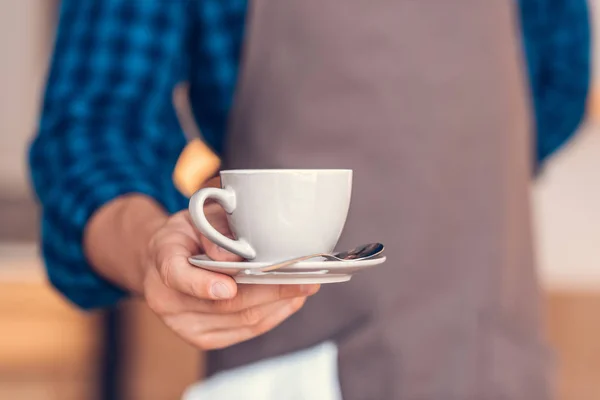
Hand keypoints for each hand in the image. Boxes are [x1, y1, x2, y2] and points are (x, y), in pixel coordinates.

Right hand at [141, 205, 319, 349]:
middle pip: (224, 304)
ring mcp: (185, 326)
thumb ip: (215, 232)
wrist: (161, 262)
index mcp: (161, 261)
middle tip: (303, 279)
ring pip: (241, 320)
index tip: (228, 286)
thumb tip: (235, 257)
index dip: (203, 284)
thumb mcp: (197, 218)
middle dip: (269, 292)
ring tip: (305, 287)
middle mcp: (167, 301)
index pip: (177, 275)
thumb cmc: (186, 236)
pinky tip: (290, 301)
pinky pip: (245, 331)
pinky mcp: (204, 339)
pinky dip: (273, 316)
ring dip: (278, 305)